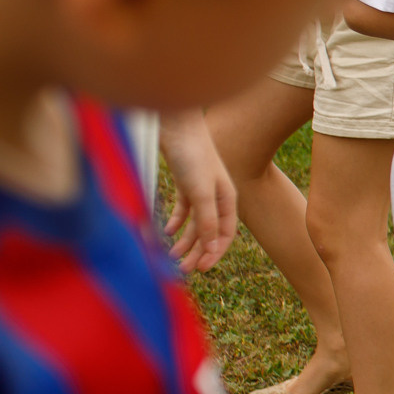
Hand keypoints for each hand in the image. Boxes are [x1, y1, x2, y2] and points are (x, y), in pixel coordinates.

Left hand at [156, 110, 236, 272]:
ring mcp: (200, 190)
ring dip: (184, 240)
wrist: (177, 124)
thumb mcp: (201, 191)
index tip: (199, 269)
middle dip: (196, 251)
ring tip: (171, 255)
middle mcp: (216, 197)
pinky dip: (176, 222)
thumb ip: (206, 220)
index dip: (213, 253)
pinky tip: (167, 231)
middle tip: (181, 269)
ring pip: (194, 223)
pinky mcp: (185, 182)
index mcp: (226, 200)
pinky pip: (183, 209)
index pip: (223, 235)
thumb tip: (210, 248)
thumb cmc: (193, 155)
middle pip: (208, 232)